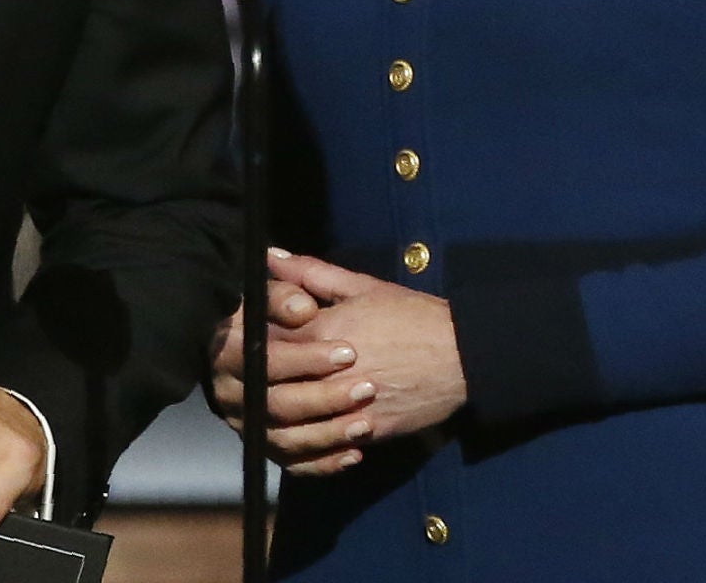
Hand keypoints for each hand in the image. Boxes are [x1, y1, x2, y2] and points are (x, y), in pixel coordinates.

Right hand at [207, 263, 368, 475]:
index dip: (304, 358)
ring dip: (328, 433)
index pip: (262, 357)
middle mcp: (229, 388)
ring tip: (366, 421)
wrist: (302, 342)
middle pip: (275, 402)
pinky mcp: (264, 445)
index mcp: (228, 345)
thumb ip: (298, 283)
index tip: (349, 351)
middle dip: (323, 397)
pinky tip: (355, 452)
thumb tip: (302, 305)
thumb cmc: (300, 309)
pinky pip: (292, 463)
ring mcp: (246, 421)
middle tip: (366, 386)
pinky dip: (324, 461)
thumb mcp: (300, 289)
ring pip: (284, 438)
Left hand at [262, 251, 466, 474]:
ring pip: (292, 425)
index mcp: (323, 329)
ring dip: (278, 422)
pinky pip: (326, 449)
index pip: (264, 341)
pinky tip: (305, 440)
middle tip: (247, 384)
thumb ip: (309, 272)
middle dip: (255, 386)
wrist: (462, 353)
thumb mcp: (360, 287)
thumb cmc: (410, 315)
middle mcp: (330, 370)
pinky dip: (310, 450)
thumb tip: (268, 254)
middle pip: (271, 386)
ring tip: (272, 415)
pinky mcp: (369, 430)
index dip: (248, 344)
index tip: (243, 344)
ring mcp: (349, 405)